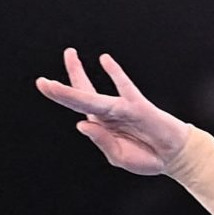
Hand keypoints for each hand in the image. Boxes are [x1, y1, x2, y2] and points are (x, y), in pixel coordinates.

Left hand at [34, 49, 187, 175]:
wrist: (171, 157)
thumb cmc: (146, 156)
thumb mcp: (118, 156)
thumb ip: (101, 140)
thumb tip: (82, 124)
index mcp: (100, 124)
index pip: (78, 105)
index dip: (61, 94)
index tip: (44, 83)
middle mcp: (108, 113)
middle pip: (81, 94)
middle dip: (62, 86)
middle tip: (42, 79)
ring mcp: (122, 108)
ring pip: (95, 94)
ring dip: (79, 78)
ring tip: (69, 57)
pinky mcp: (139, 107)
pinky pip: (125, 88)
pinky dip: (116, 75)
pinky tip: (105, 60)